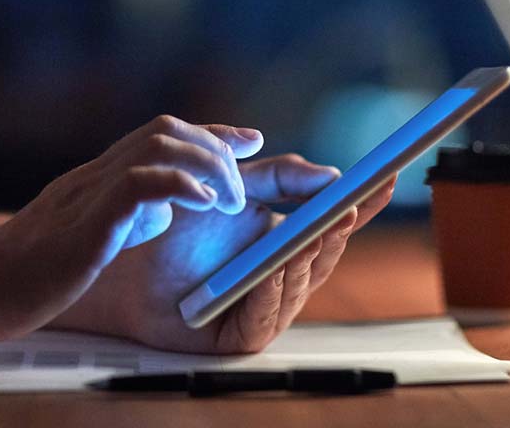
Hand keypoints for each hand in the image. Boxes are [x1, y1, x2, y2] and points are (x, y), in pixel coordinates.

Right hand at [0, 115, 263, 340]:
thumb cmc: (29, 272)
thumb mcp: (87, 234)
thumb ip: (124, 214)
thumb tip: (164, 208)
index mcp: (98, 178)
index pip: (161, 136)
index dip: (210, 133)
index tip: (246, 140)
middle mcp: (96, 175)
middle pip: (167, 130)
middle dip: (215, 147)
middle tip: (242, 184)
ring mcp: (89, 193)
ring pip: (159, 146)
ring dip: (206, 166)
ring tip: (228, 201)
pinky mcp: (85, 223)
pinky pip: (139, 185)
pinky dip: (181, 187)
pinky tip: (205, 205)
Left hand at [51, 154, 395, 352]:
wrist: (124, 257)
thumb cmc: (176, 225)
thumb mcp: (234, 188)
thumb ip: (279, 177)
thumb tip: (330, 172)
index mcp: (286, 240)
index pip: (333, 222)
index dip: (362, 204)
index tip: (385, 178)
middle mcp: (282, 275)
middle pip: (323, 255)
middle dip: (337, 230)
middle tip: (348, 204)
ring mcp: (264, 305)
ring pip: (300, 284)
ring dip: (308, 256)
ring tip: (316, 229)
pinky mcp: (241, 336)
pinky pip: (266, 315)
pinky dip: (273, 289)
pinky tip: (275, 267)